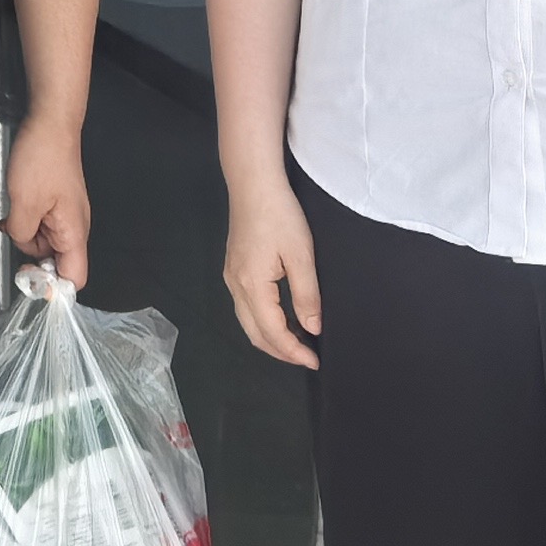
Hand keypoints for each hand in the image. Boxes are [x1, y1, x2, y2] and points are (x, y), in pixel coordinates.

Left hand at [3, 109, 89, 291]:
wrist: (50, 123)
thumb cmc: (41, 162)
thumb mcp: (24, 203)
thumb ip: (24, 234)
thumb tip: (22, 243)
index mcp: (75, 233)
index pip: (75, 278)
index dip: (54, 286)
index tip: (29, 279)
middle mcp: (75, 227)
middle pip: (58, 261)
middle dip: (34, 257)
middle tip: (13, 236)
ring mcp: (66, 214)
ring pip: (46, 242)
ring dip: (27, 235)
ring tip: (12, 214)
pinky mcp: (56, 202)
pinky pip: (42, 223)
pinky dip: (27, 220)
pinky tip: (14, 207)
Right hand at [223, 169, 323, 369]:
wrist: (253, 184)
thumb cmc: (280, 216)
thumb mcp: (301, 255)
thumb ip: (307, 295)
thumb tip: (313, 328)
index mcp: (251, 285)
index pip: (272, 331)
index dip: (293, 351)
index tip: (314, 361)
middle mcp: (235, 285)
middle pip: (254, 333)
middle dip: (280, 351)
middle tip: (307, 358)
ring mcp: (230, 277)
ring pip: (247, 322)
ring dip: (270, 338)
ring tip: (297, 343)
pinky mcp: (233, 268)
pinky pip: (245, 307)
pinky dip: (263, 322)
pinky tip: (280, 319)